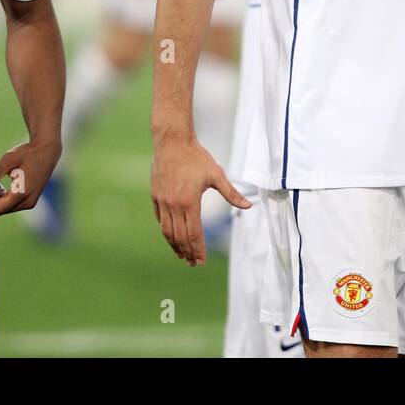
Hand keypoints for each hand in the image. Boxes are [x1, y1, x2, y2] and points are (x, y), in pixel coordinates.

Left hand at [0, 139, 61, 215]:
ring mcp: (31, 202)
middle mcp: (27, 202)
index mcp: (21, 194)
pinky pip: (14, 206)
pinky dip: (6, 200)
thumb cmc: (29, 154)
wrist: (47, 152)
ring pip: (7, 209)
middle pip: (2, 210)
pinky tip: (5, 187)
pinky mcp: (32, 200)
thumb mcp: (10, 158)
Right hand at [151, 130, 249, 265]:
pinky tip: (171, 235)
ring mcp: (162, 201)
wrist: (172, 141)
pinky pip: (160, 218)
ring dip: (174, 245)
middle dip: (187, 253)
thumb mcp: (216, 175)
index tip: (201, 262)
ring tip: (181, 254)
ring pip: (167, 231)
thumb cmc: (196, 157)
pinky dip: (166, 230)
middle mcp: (174, 205)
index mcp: (189, 202)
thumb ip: (231, 193)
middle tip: (193, 263)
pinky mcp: (155, 196)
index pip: (194, 234)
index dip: (198, 250)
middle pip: (180, 237)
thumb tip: (248, 206)